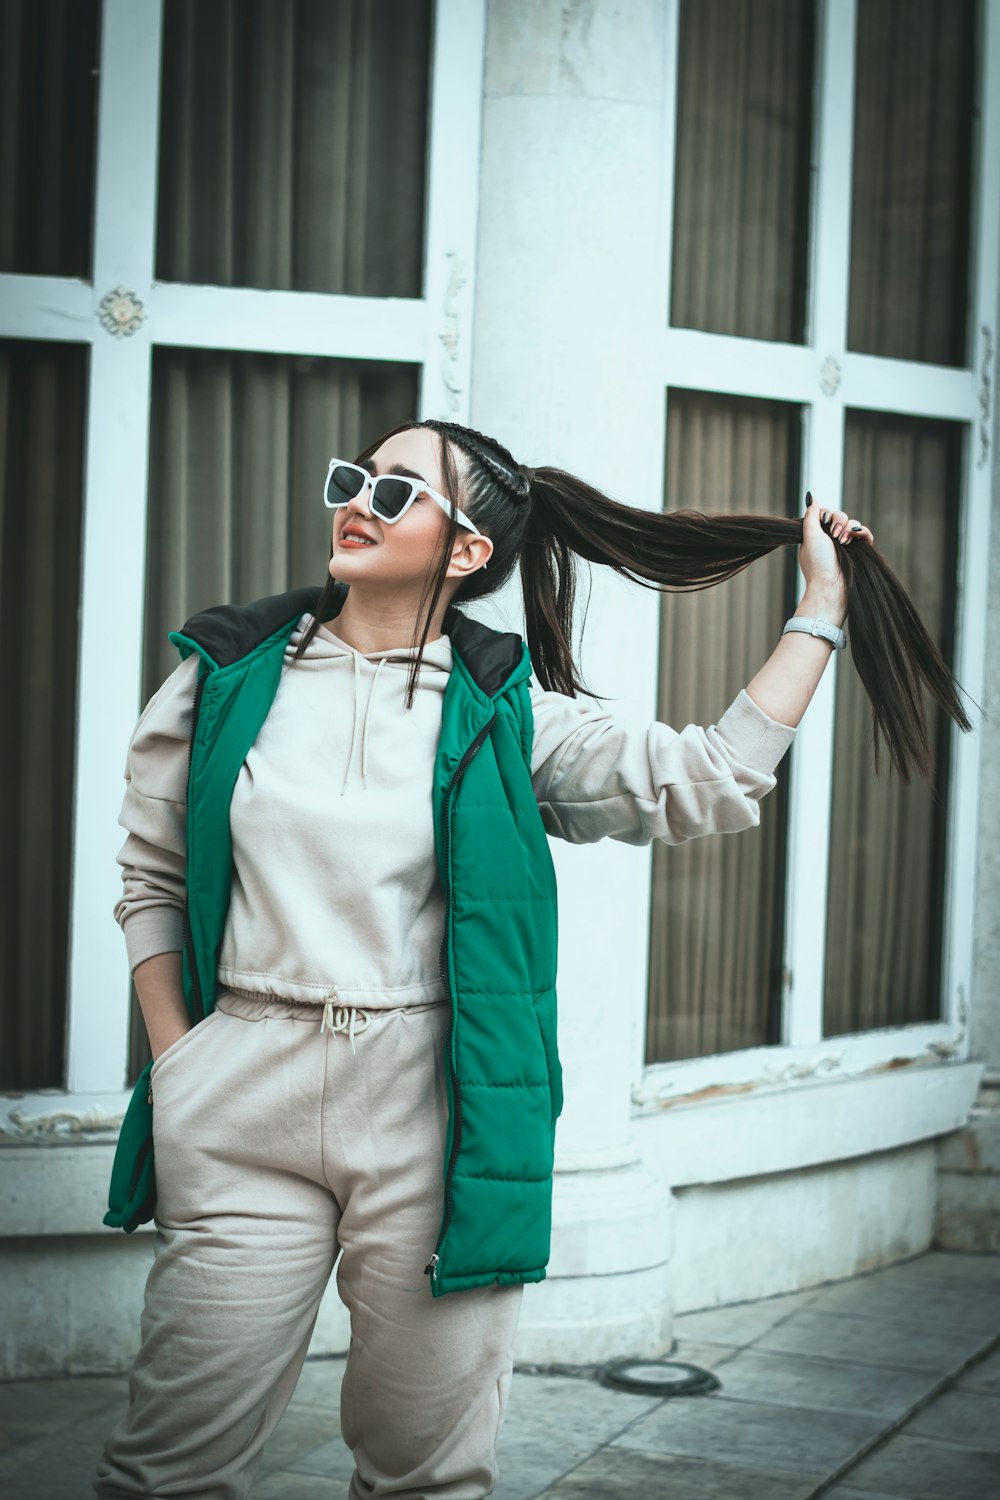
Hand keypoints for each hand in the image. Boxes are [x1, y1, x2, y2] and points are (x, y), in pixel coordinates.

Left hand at [798, 493, 874, 624]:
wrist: (831, 586)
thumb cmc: (817, 564)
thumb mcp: (810, 536)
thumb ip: (811, 516)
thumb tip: (811, 496)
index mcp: (817, 536)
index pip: (825, 514)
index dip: (826, 514)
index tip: (823, 522)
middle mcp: (831, 539)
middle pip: (840, 516)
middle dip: (838, 521)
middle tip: (834, 534)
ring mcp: (846, 545)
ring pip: (853, 523)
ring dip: (849, 527)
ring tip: (843, 541)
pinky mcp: (860, 551)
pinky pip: (865, 534)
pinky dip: (863, 531)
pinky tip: (857, 535)